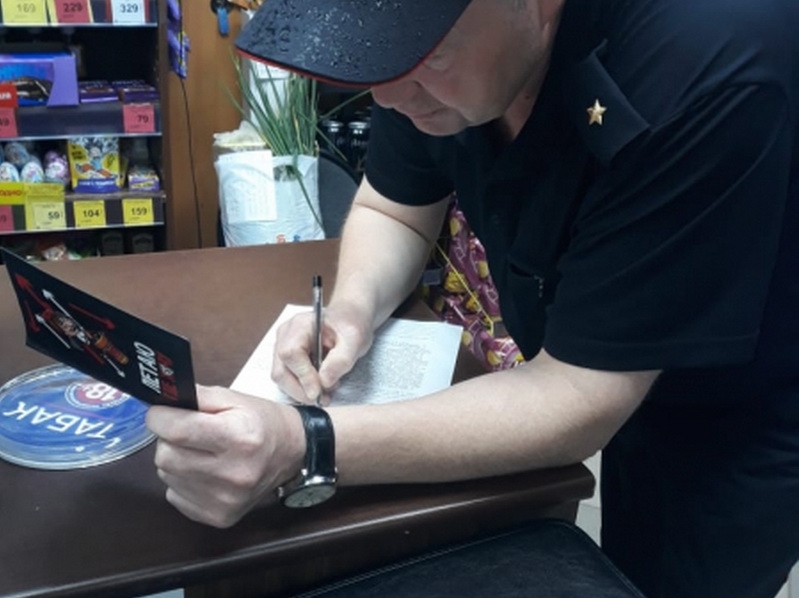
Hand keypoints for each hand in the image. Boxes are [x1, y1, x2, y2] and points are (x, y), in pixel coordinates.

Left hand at [146, 385, 303, 527]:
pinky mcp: (219, 517)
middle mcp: (233, 473)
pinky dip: (182, 481)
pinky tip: (204, 472)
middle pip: (166, 456)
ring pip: (167, 476)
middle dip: (168, 440)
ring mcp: (225, 500)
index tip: (160, 413)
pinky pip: (175, 496)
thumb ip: (197, 396)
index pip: (177, 430)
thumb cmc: (262, 423)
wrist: (292, 453)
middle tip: (185, 432)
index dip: (160, 418)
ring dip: (176, 461)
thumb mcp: (235, 399)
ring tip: (200, 452)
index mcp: (239, 437)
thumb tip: (162, 399)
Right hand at [272, 303, 373, 403]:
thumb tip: (324, 382)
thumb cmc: (351, 325)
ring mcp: (282, 347)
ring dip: (302, 392)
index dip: (303, 376)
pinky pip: (287, 380)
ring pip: (282, 379)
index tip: (319, 392)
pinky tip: (318, 387)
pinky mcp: (286, 359)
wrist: (350, 320)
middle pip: (281, 371)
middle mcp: (285, 335)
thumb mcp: (355, 339)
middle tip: (324, 398)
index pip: (291, 354)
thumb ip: (340, 360)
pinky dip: (301, 389)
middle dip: (301, 390)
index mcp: (299, 325)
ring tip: (325, 391)